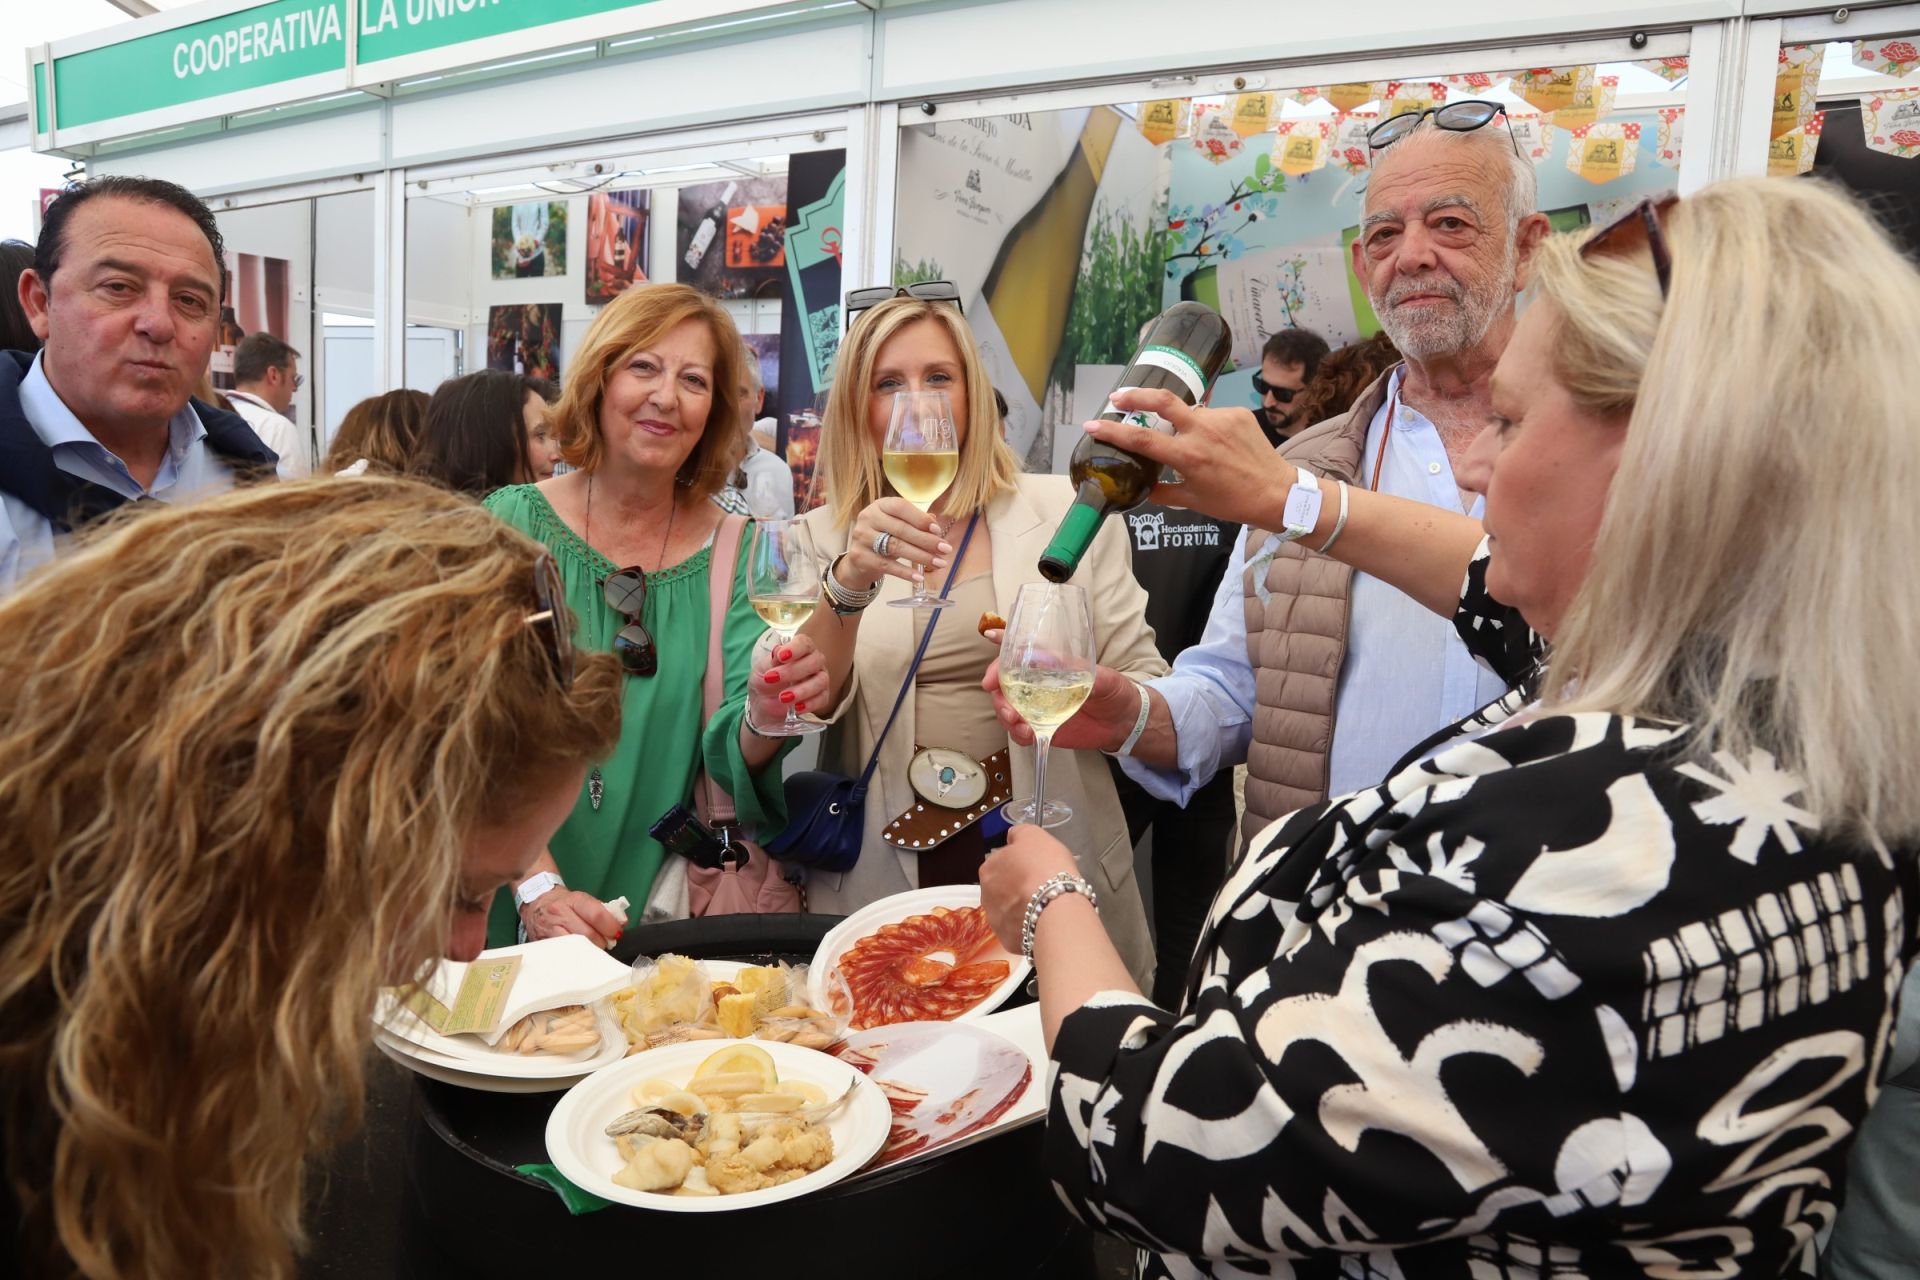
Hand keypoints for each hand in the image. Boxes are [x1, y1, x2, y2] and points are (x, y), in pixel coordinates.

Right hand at [519, 887, 623, 948]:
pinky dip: (574, 958)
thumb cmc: (565, 902)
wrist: (537, 901)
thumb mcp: (583, 900)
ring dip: (589, 952)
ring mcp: (549, 929)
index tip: (617, 933)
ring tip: (594, 951)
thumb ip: (603, 911)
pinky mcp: (542, 943)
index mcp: (574, 900)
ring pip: (574, 947)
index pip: (596, 915)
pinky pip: (562, 954)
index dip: (611, 927)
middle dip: (601, 942)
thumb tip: (622, 922)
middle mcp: (560, 913)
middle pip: (587, 934)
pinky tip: (580, 957)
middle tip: (606, 944)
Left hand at [750, 631, 827, 721]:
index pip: (804, 643)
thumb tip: (778, 651)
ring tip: (783, 698)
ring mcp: (820, 679)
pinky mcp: (822, 697)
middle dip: (793, 671)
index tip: (781, 657)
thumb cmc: (766, 679)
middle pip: (814, 661)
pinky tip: (796, 708)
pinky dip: (809, 704)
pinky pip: (822, 699)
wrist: (764, 702)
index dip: (794, 649)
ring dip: (802, 690)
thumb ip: (771, 660)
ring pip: (821, 681)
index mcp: (800, 649)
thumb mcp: (762, 668)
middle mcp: (814, 661)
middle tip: (773, 678)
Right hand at [839, 497, 949, 590]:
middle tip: (945, 550)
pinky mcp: (860, 556)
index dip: (920, 519)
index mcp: (880, 505)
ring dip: (921, 556)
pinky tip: (919, 577)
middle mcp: (868, 517)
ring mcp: (862, 537)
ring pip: (895, 547)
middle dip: (927, 540)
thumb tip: (935, 524)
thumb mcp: (899, 525)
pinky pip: (887, 566)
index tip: (938, 531)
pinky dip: (905, 572)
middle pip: (901, 529)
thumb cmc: (885, 537)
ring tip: (939, 563)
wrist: (861, 558)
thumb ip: (916, 522)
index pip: (901, 507)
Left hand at [980, 825, 1080, 952]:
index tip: (1036, 867)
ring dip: (1021, 908)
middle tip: (1040, 887)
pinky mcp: (1007, 940)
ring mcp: (995, 920)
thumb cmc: (1045, 866)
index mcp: (988, 868)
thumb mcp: (1034, 835)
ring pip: (1008, 911)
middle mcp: (985, 895)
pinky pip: (1017, 931)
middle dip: (1017, 888)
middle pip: (1002, 889)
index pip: (1002, 863)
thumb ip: (1019, 833)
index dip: (1020, 865)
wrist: (1055, 906)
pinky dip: (1027, 927)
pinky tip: (1042, 922)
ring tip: (1043, 907)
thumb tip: (1012, 837)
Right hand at [984, 661, 1139, 750]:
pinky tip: (1028, 734)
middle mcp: (1038, 685)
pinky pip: (1021, 732)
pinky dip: (1018, 734)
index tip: (989, 674)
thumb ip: (1077, 670)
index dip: (997, 662)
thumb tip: (1051, 661)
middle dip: (999, 696)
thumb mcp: (1101, 676)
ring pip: (1008, 709)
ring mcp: (1039, 707)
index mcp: (1049, 666)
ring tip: (1019, 724)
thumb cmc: (1116, 691)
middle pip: (1005, 686)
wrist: (1126, 722)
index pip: (1016, 658)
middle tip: (1007, 707)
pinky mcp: (1043, 727)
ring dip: (1006, 716)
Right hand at [1089, 387, 1295, 527]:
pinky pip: (1211, 415)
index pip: (1141, 438)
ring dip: (1180, 422)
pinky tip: (1214, 443)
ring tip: (1186, 441)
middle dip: (1134, 395)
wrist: (1277, 493)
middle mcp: (1203, 432)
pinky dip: (1204, 426)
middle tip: (1117, 397)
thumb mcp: (1193, 501)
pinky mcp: (1238, 413)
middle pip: (1160, 400)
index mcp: (1188, 456)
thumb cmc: (1233, 502)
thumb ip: (1162, 492)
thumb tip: (1140, 487)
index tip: (1092, 424)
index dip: (1113, 430)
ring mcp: (1222, 418)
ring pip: (1188, 412)